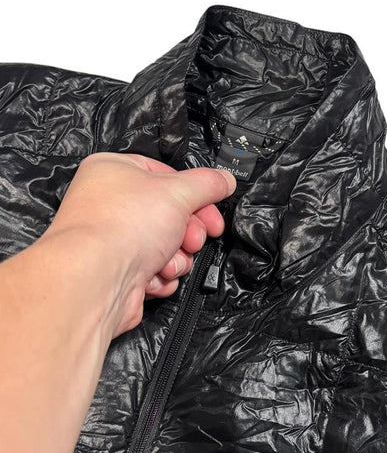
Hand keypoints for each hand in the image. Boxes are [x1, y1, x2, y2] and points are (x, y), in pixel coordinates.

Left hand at [41, 152, 235, 337]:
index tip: (214, 209)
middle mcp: (111, 204)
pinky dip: (163, 274)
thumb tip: (224, 179)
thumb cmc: (122, 228)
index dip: (196, 195)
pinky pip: (157, 269)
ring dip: (177, 256)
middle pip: (171, 214)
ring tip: (167, 259)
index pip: (168, 177)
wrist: (96, 280)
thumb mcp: (178, 193)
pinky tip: (154, 274)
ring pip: (168, 245)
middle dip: (189, 231)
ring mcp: (115, 239)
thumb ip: (208, 184)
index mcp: (116, 171)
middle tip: (193, 238)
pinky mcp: (121, 270)